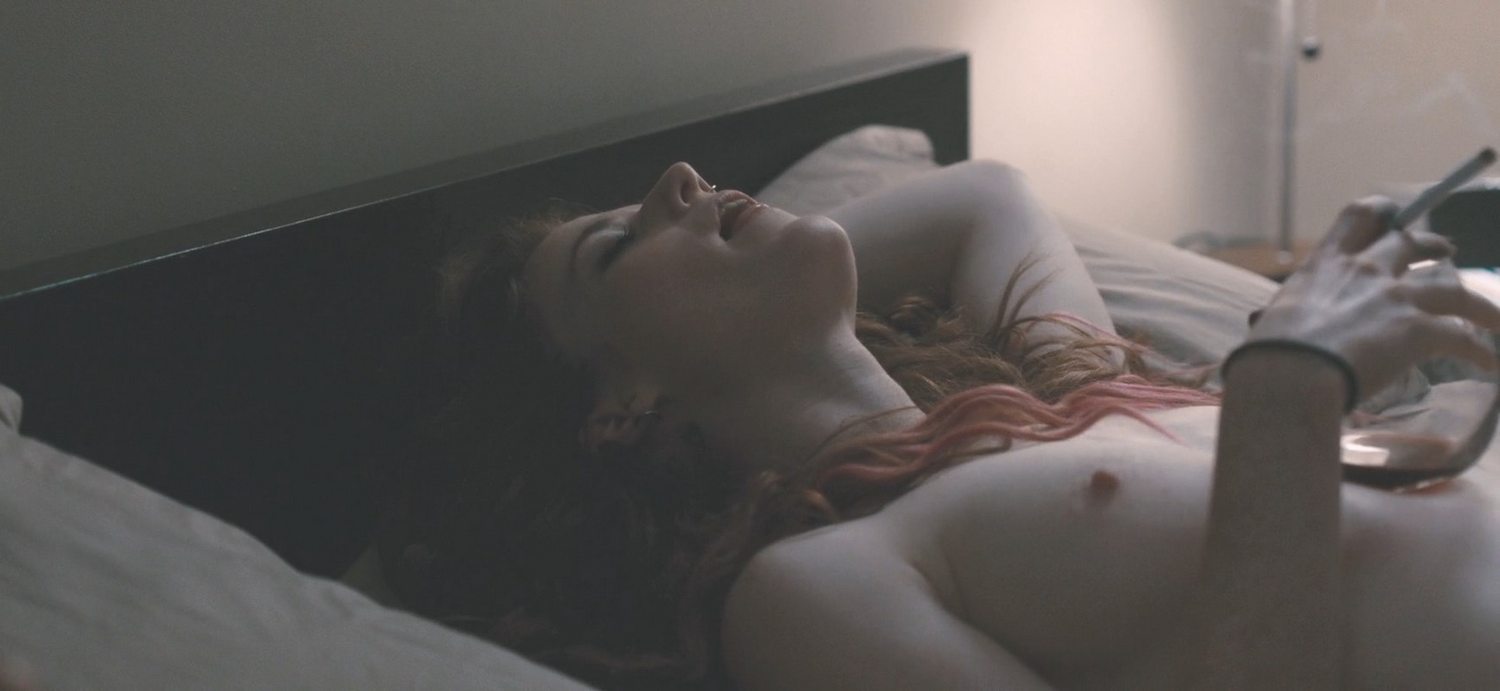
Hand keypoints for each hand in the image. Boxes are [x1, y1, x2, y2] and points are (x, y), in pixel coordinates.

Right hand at [1246, 197, 1499, 404]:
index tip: (1394, 214)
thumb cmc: (1270, 353)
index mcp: (1327, 264)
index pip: (1360, 216)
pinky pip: (1463, 337)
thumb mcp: (1272, 320)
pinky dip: (1481, 352)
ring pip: (1454, 287)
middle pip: (1415, 243)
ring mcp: (1396, 298)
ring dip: (1479, 305)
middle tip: (1449, 252)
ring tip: (1493, 320)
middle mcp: (1366, 271)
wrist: (1291, 374)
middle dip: (1435, 245)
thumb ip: (1284, 315)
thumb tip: (1262, 326)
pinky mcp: (1419, 329)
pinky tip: (1491, 365)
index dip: (1383, 212)